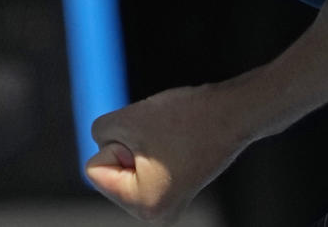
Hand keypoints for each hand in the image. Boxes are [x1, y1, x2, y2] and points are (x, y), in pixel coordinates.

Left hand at [86, 84, 242, 222]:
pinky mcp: (171, 189)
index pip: (95, 169)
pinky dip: (150, 146)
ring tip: (169, 140)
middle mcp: (155, 214)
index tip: (152, 141)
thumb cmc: (184, 117)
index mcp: (144, 206)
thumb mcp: (124, 119)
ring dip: (139, 144)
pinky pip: (140, 164)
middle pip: (109, 170)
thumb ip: (99, 134)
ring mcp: (165, 204)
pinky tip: (175, 143)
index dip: (117, 144)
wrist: (232, 113)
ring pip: (124, 165)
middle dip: (127, 146)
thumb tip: (103, 145)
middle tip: (162, 139)